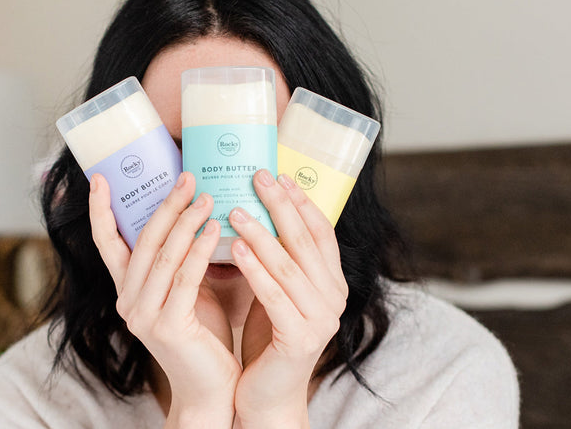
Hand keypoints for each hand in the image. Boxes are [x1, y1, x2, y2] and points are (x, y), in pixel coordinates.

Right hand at [88, 172, 238, 427]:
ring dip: (185, 221)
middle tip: (186, 176)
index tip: (100, 177)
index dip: (100, 210)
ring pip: (162, 256)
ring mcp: (144, 316)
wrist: (212, 389)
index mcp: (127, 291)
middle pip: (141, 241)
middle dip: (164, 205)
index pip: (107, 244)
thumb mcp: (187, 291)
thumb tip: (197, 212)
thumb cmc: (204, 336)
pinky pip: (184, 278)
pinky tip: (215, 228)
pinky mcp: (167, 327)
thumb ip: (181, 261)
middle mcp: (127, 302)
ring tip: (206, 195)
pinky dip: (199, 249)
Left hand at [229, 169, 347, 427]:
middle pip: (306, 242)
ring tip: (235, 209)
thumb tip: (253, 208)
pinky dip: (255, 270)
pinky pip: (274, 296)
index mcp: (332, 284)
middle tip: (258, 176)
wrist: (266, 395)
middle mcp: (334, 298)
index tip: (278, 175)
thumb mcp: (275, 290)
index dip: (301, 202)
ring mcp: (321, 320)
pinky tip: (236, 249)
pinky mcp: (300, 339)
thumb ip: (276, 259)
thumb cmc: (266, 339)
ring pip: (288, 266)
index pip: (321, 233)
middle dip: (281, 206)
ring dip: (261, 233)